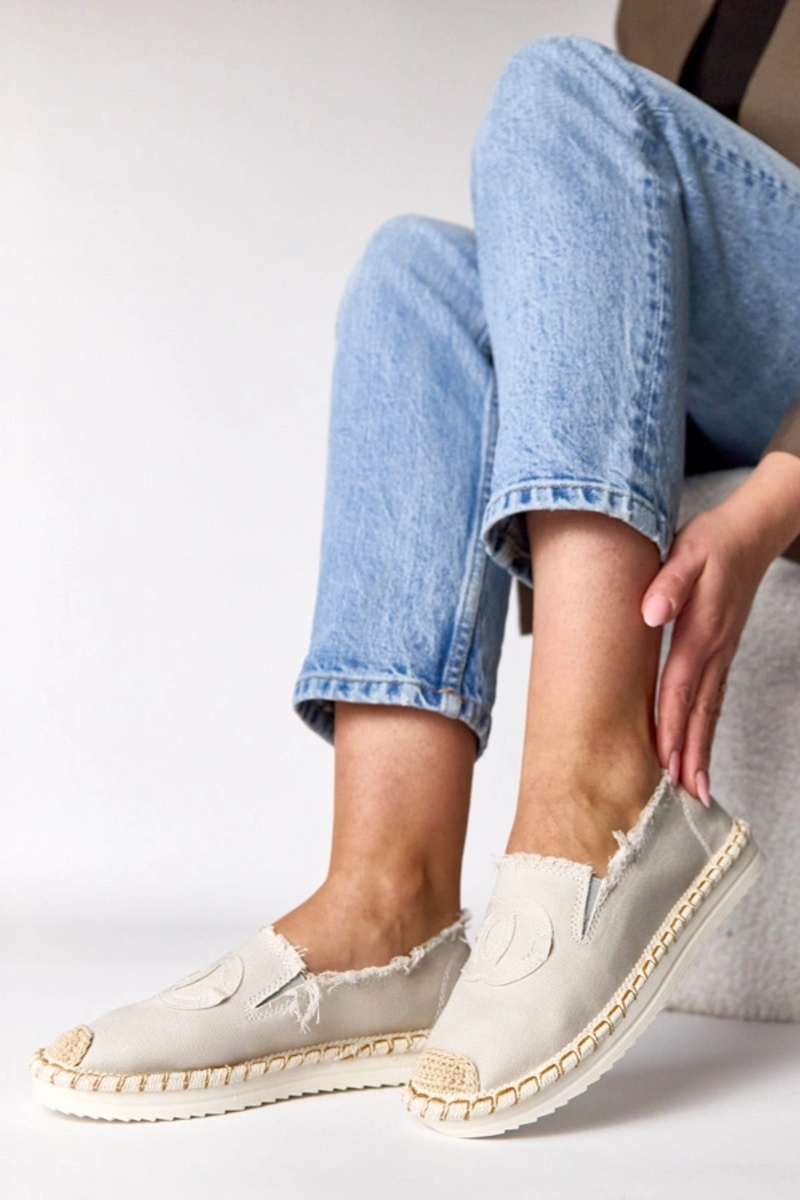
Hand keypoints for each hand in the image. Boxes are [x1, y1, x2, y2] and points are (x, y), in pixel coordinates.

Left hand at [640, 501, 771, 806]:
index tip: (664, 762)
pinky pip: (713, 699)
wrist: (751, 531)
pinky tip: (699, 748)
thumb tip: (650, 613)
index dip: (670, 727)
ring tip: (696, 791)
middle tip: (685, 799)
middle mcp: (714, 650)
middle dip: (691, 756)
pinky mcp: (722, 652)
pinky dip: (706, 728)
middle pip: (699, 713)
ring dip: (701, 750)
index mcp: (701, 632)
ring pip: (709, 711)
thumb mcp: (686, 552)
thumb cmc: (713, 541)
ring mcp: (722, 655)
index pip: (679, 688)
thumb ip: (668, 583)